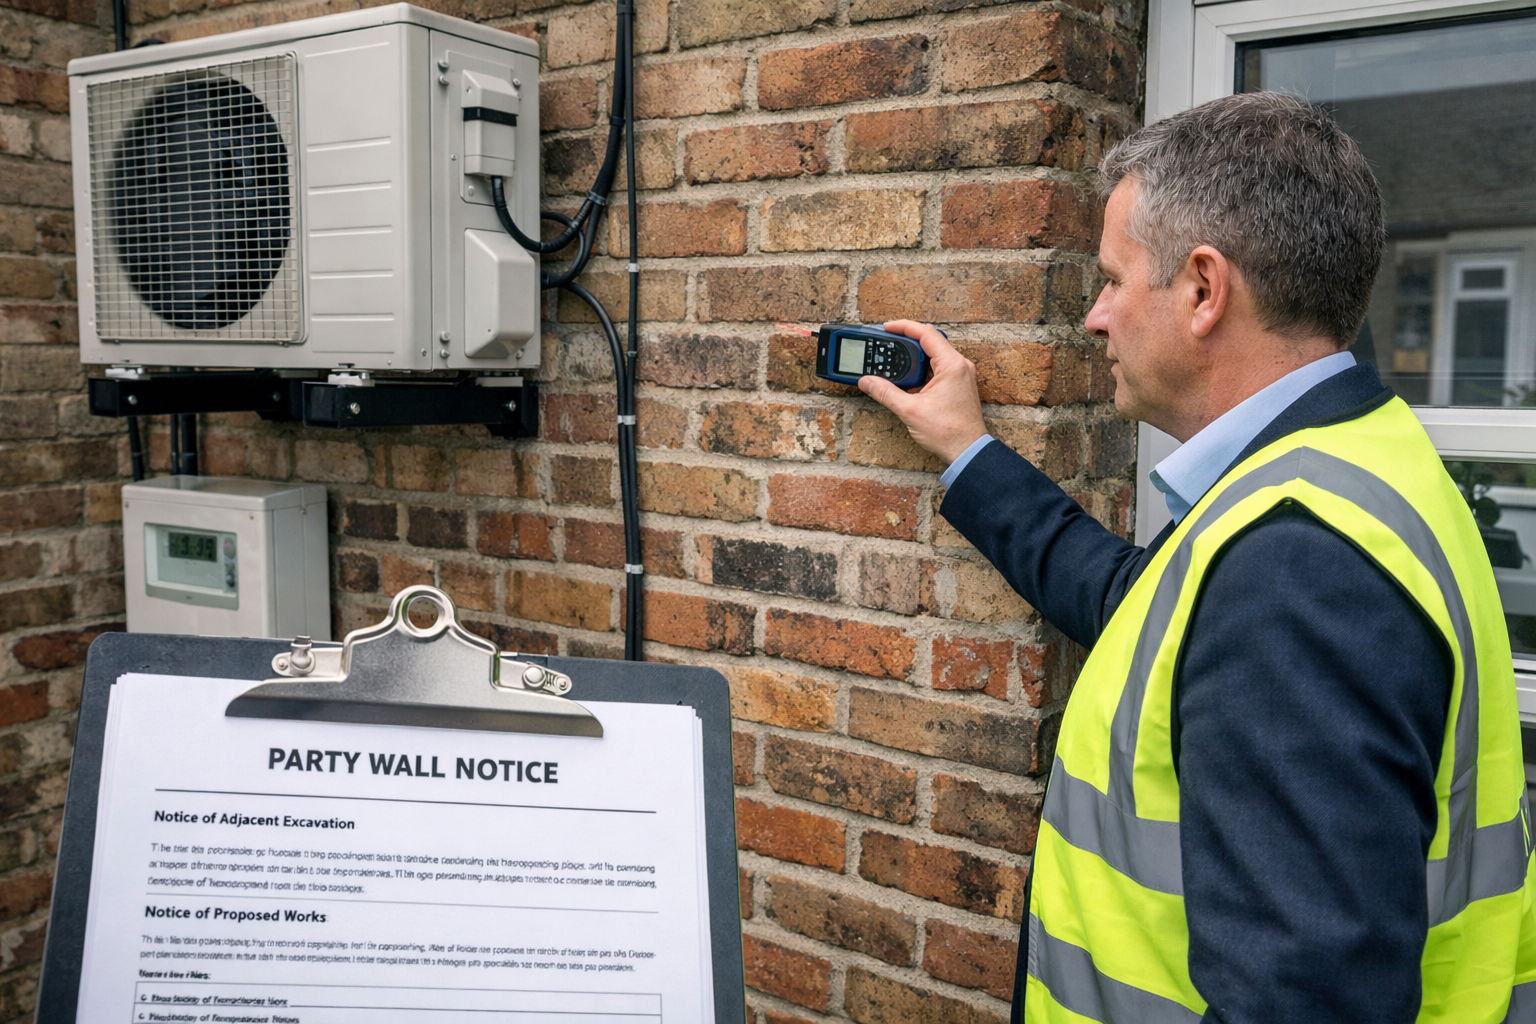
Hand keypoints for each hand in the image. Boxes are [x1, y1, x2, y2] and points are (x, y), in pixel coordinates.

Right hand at [859, 320, 986, 464]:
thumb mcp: (910, 410)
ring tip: (894, 358)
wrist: (967, 451)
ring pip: (933, 355)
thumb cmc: (948, 432)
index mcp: (952, 365)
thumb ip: (885, 393)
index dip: (904, 327)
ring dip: (913, 355)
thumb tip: (867, 381)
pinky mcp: (958, 385)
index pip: (926, 334)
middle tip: (887, 343)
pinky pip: (938, 367)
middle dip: (906, 340)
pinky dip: (921, 368)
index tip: (887, 327)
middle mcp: (959, 366)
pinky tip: (908, 377)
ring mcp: (960, 375)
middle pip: (930, 341)